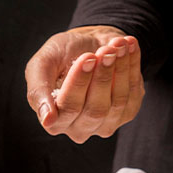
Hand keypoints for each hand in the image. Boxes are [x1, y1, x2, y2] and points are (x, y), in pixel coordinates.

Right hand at [25, 25, 143, 142]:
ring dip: (120, 69)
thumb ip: (38, 90)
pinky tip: (129, 47)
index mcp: (55, 121)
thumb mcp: (42, 65)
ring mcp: (106, 123)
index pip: (69, 108)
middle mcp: (80, 129)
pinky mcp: (128, 112)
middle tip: (106, 50)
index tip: (88, 58)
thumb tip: (47, 119)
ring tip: (118, 44)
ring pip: (118, 101)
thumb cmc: (61, 55)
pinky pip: (134, 93)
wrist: (89, 44)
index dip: (80, 82)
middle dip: (102, 76)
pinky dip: (133, 66)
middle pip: (96, 109)